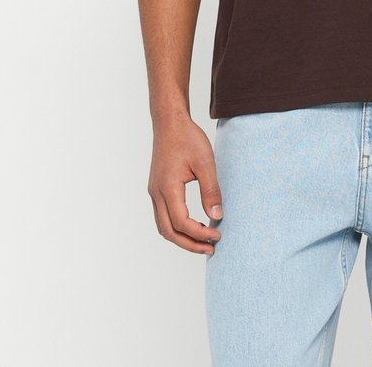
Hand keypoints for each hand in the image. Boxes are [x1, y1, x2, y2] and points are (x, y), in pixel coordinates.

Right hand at [148, 114, 223, 255]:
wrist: (170, 122)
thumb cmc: (188, 138)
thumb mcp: (205, 162)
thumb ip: (211, 190)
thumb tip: (217, 216)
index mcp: (167, 188)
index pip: (182, 222)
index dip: (199, 233)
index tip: (217, 235)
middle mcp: (156, 193)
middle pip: (169, 232)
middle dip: (189, 244)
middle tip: (211, 248)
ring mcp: (154, 192)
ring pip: (163, 226)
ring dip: (182, 238)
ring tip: (203, 242)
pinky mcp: (157, 189)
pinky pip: (163, 216)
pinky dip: (177, 227)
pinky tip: (193, 225)